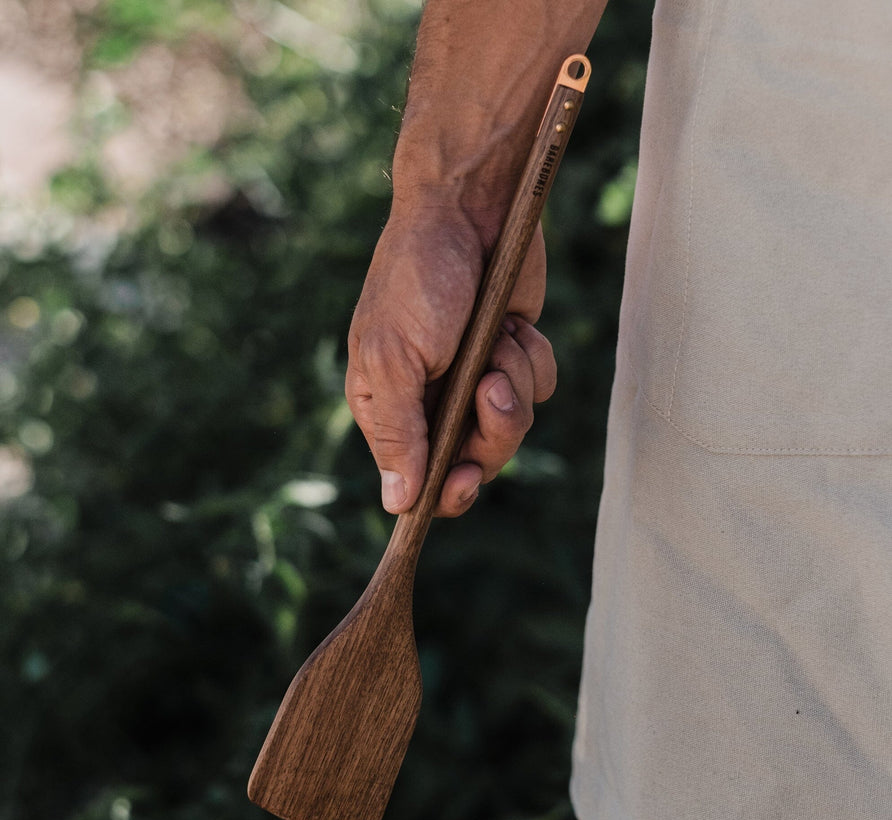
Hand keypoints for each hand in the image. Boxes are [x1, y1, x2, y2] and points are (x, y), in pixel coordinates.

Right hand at [345, 208, 555, 516]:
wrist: (469, 206)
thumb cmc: (416, 278)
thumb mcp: (393, 358)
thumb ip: (396, 432)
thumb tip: (398, 501)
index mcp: (389, 407)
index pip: (418, 480)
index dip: (447, 492)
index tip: (467, 476)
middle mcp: (432, 400)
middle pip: (477, 460)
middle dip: (494, 429)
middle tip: (492, 384)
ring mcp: (476, 378)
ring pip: (515, 425)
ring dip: (514, 384)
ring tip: (499, 340)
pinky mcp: (513, 354)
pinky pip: (540, 387)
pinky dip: (535, 359)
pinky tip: (513, 324)